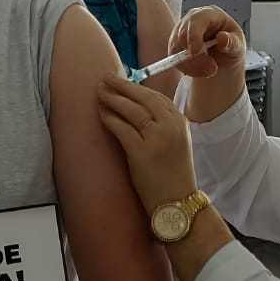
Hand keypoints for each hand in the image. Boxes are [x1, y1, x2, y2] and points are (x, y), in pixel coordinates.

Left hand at [96, 76, 198, 213]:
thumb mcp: (176, 142)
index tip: (122, 81)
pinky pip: (122, 129)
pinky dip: (110, 119)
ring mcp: (157, 138)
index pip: (155, 97)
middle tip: (105, 78)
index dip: (136, 87)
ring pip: (131, 110)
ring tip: (100, 92)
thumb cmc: (174, 175)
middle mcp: (171, 126)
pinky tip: (101, 113)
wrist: (178, 202)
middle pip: (143, 98)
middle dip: (122, 86)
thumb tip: (138, 108)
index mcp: (180, 121)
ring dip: (113, 99)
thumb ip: (162, 124)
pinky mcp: (142, 152)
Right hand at [170, 7, 246, 78]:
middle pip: (183, 34)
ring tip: (208, 72)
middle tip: (211, 70)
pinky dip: (186, 68)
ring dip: (191, 64)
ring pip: (176, 47)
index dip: (194, 34)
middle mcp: (192, 20)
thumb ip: (232, 42)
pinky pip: (174, 57)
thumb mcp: (238, 45)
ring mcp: (181, 31)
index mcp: (210, 14)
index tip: (196, 51)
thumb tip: (222, 38)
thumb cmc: (231, 46)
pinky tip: (199, 72)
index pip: (196, 19)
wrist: (223, 57)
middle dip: (194, 56)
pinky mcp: (176, 44)